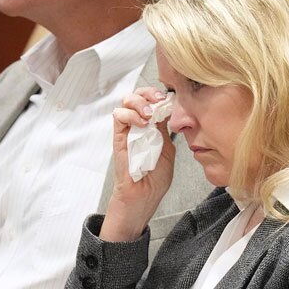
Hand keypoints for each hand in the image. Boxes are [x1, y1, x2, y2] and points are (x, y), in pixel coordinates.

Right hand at [101, 86, 174, 241]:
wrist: (144, 195)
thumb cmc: (155, 178)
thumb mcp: (168, 149)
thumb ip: (165, 130)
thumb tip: (167, 111)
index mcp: (152, 126)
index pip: (152, 101)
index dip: (159, 95)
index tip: (169, 98)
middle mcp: (138, 125)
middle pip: (138, 95)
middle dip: (149, 92)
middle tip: (159, 99)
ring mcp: (127, 130)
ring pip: (126, 101)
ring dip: (139, 102)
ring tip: (149, 114)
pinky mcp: (118, 137)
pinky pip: (119, 117)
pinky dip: (130, 114)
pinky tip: (142, 123)